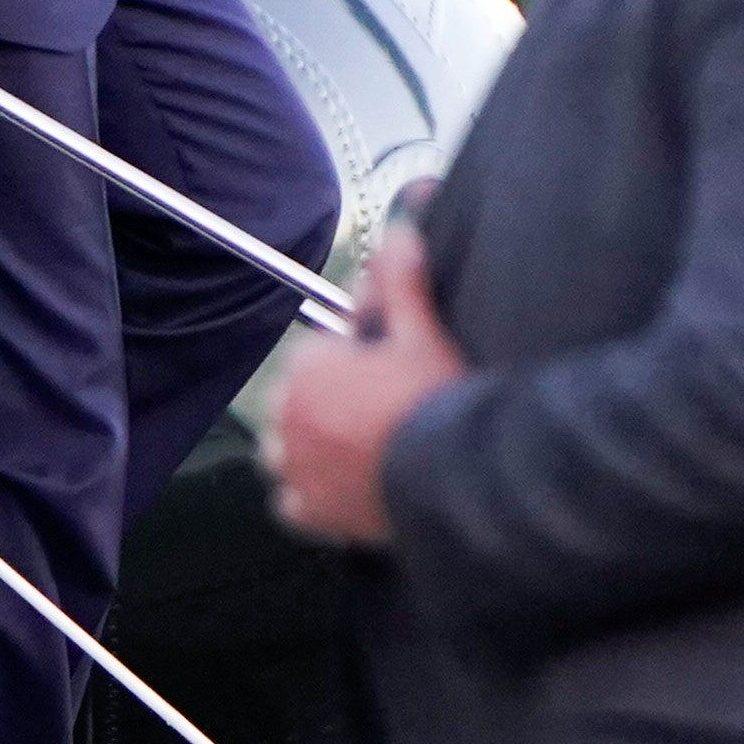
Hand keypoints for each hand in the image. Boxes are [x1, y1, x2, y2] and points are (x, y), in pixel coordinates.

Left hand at [268, 217, 466, 545]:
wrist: (456, 477)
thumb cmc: (437, 399)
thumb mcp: (424, 331)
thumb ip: (403, 278)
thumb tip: (401, 230)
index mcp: (307, 367)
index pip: (315, 358)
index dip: (350, 365)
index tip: (383, 375)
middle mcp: (287, 417)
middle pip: (297, 404)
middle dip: (329, 405)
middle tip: (381, 413)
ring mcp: (295, 467)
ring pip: (289, 452)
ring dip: (314, 450)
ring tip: (363, 450)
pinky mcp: (309, 513)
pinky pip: (295, 503)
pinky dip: (315, 498)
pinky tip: (349, 488)